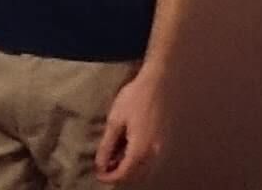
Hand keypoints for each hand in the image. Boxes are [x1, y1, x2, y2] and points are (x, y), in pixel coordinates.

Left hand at [94, 66, 165, 184]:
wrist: (157, 82)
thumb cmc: (134, 98)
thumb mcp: (115, 121)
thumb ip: (107, 146)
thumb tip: (100, 165)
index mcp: (140, 150)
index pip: (123, 174)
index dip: (109, 177)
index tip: (97, 174)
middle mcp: (154, 153)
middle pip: (135, 175)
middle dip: (118, 175)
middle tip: (103, 167)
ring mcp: (161, 148)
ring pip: (144, 169)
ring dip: (128, 169)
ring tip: (112, 159)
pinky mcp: (164, 141)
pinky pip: (150, 160)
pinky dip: (137, 161)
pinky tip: (127, 150)